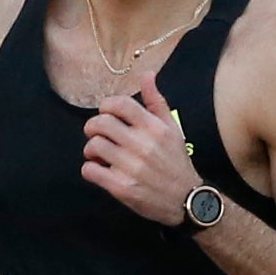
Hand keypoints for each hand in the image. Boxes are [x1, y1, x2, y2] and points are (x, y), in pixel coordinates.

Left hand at [82, 75, 199, 224]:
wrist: (186, 200)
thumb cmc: (176, 162)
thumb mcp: (172, 129)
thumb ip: (156, 102)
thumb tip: (147, 74)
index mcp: (154, 128)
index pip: (120, 104)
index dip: (106, 106)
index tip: (106, 114)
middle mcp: (142, 145)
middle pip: (101, 123)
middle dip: (93, 127)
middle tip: (97, 134)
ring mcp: (131, 167)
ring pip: (94, 145)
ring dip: (91, 149)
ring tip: (98, 154)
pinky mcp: (122, 187)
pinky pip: (91, 171)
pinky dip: (90, 169)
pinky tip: (99, 170)